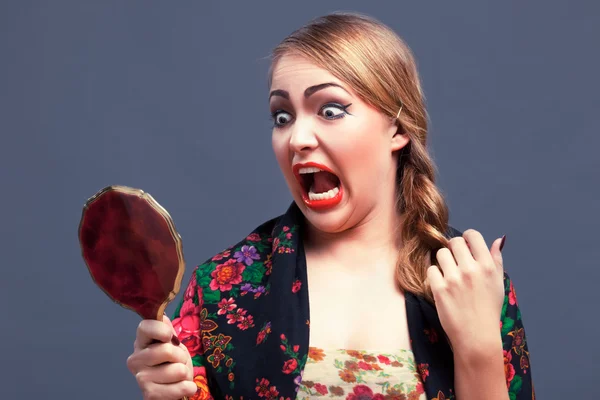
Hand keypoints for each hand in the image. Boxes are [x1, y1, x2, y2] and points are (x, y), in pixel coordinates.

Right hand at [126, 315, 197, 399]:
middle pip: (166, 350)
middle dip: (182, 357)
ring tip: (179, 376)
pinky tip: (183, 387)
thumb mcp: (173, 343)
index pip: (144, 327)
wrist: (173, 388)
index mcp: (141, 342)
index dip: (161, 330)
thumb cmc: (172, 363)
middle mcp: (136, 359)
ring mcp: (141, 378)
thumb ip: (167, 330)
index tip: (169, 337)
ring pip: (177, 370)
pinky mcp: (149, 394)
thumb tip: (162, 318)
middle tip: (179, 362)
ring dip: (185, 373)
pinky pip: (179, 388)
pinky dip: (187, 387)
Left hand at [427, 230, 505, 354]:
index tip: (465, 247)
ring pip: (440, 254)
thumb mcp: (499, 284)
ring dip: (443, 262)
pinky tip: (442, 285)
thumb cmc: (488, 310)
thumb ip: (497, 260)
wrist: (477, 336)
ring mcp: (454, 279)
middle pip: (454, 242)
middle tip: (455, 262)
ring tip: (449, 274)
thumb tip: (498, 239)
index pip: (473, 235)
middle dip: (453, 249)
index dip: (467, 238)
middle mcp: (471, 270)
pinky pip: (431, 269)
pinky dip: (434, 276)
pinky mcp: (440, 289)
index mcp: (488, 266)